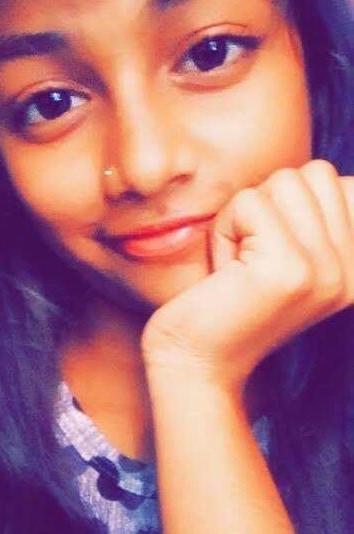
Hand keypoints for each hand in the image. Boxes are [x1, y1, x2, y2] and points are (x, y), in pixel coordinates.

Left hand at [141, 159, 353, 393]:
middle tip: (250, 254)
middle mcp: (353, 271)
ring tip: (239, 261)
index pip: (343, 183)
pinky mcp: (289, 271)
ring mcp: (327, 271)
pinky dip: (225, 228)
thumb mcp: (285, 250)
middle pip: (315, 174)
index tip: (270, 249)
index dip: (292, 201)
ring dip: (244, 214)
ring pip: (284, 181)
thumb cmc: (228, 295)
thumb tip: (324, 175)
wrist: (196, 360)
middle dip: (267, 203)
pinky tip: (224, 270)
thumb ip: (314, 214)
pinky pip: (249, 203)